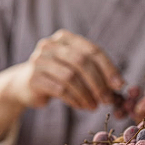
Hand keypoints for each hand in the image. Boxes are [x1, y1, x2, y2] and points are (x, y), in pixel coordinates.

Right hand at [7, 29, 124, 109]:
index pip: (92, 50)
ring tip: (94, 106)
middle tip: (107, 99)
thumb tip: (119, 86)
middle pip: (81, 62)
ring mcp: (39, 60)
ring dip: (87, 94)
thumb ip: (95, 71)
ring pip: (71, 77)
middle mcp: (50, 45)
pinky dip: (74, 100)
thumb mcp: (75, 68)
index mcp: (65, 38)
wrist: (25, 85)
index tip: (119, 85)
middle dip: (98, 83)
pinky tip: (81, 106)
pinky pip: (60, 89)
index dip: (108, 68)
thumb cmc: (58, 75)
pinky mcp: (33, 78)